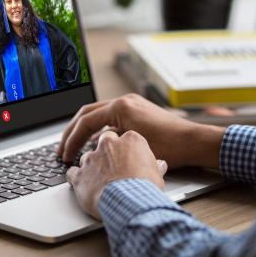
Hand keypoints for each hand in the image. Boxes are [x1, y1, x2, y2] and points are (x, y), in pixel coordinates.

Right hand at [58, 94, 225, 169]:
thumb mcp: (133, 146)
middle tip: (61, 150)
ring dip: (84, 131)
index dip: (72, 140)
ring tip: (74, 148)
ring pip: (97, 115)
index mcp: (121, 106)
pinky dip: (99, 131)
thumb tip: (90, 149)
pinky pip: (110, 118)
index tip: (65, 156)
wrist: (194, 142)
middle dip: (72, 133)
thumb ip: (108, 144)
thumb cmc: (170, 147)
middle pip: (87, 114)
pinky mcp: (137, 111)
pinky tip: (95, 146)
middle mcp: (125, 101)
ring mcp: (131, 104)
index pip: (86, 121)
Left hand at [66, 130, 166, 218]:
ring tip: (99, 180)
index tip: (127, 157)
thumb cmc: (145, 188)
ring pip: (87, 157)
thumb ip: (155, 166)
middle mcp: (109, 145)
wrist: (129, 202)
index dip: (125, 149)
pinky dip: (76, 178)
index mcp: (130, 140)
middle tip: (112, 165)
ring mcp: (92, 158)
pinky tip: (82, 185)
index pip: (124, 137)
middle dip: (107, 152)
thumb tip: (160, 166)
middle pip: (104, 141)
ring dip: (92, 167)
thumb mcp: (157, 175)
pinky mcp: (80, 174)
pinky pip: (72, 173)